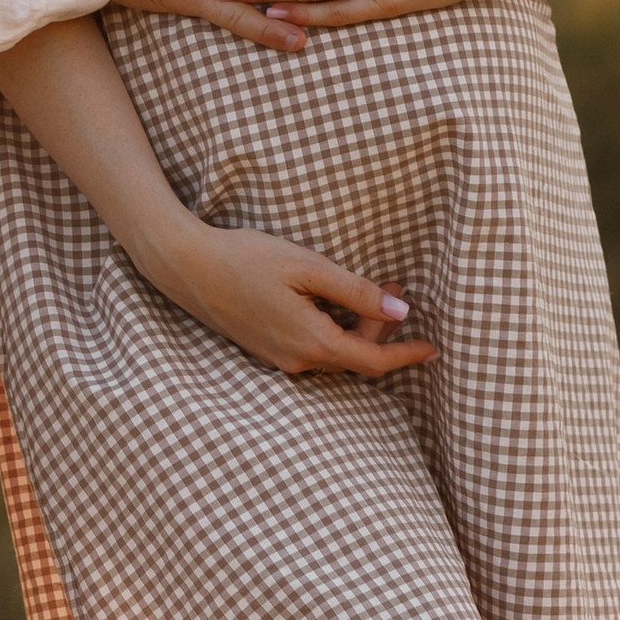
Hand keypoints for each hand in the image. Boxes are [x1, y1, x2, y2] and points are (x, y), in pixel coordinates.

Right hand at [140, 217, 437, 379]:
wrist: (186, 266)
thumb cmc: (246, 259)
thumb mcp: (309, 267)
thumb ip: (356, 292)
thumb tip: (400, 311)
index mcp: (311, 342)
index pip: (373, 361)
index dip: (407, 355)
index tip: (433, 348)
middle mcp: (296, 361)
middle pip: (355, 356)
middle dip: (382, 326)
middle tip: (395, 282)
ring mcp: (278, 358)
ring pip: (334, 353)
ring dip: (358, 327)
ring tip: (372, 286)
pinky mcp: (265, 349)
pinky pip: (313, 349)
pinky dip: (334, 330)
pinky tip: (334, 301)